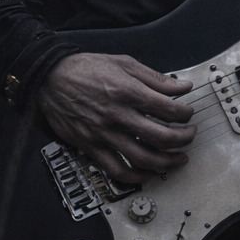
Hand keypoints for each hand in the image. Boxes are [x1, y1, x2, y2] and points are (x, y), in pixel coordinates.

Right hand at [36, 53, 195, 184]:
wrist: (50, 78)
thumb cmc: (86, 69)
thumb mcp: (125, 63)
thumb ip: (156, 79)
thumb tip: (183, 87)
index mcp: (128, 92)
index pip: (169, 110)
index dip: (186, 114)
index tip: (188, 114)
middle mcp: (117, 116)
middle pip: (161, 137)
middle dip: (183, 139)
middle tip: (190, 136)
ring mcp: (103, 134)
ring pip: (142, 158)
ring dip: (166, 162)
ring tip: (178, 159)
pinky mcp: (90, 146)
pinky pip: (115, 170)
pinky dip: (136, 176)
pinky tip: (149, 174)